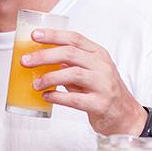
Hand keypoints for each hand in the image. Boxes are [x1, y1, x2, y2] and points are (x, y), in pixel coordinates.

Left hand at [21, 28, 146, 135]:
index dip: (53, 35)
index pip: (74, 39)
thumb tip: (39, 58)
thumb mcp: (90, 71)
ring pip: (73, 74)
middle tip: (26, 61)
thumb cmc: (103, 90)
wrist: (125, 115)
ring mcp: (103, 85)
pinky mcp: (100, 104)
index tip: (34, 35)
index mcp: (98, 54)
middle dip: (44, 56)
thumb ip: (70, 63)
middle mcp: (102, 66)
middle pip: (70, 53)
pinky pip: (75, 99)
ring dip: (49, 78)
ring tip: (36, 84)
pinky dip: (57, 97)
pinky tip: (47, 96)